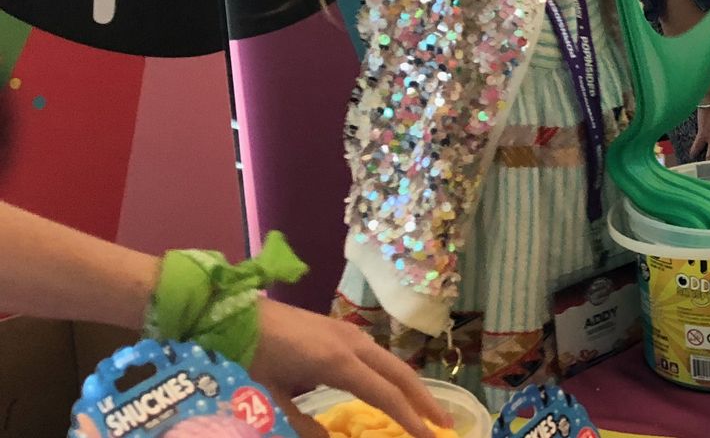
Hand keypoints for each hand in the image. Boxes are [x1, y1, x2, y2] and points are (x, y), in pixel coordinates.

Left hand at [248, 299, 450, 437]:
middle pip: (400, 373)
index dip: (410, 418)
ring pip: (391, 362)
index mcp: (337, 362)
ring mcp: (348, 333)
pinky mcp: (341, 330)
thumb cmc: (252, 357)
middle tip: (445, 423)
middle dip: (424, 399)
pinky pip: (377, 356)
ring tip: (425, 409)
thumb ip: (303, 424)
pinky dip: (393, 375)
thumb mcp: (272, 398)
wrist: (234, 315)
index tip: (431, 437)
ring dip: (410, 386)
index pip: (385, 394)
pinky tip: (392, 386)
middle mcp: (352, 344)